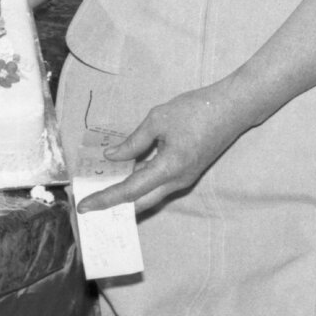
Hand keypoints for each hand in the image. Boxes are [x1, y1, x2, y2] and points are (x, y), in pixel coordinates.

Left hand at [76, 81, 244, 215]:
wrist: (232, 108)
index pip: (129, 191)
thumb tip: (113, 157)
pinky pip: (159, 185)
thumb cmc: (195, 110)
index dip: (104, 199)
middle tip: (90, 202)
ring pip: (150, 196)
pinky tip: (126, 173)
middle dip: (114, 206)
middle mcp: (177, 182)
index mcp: (168, 169)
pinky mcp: (188, 173)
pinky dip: (140, 184)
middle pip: (139, 203)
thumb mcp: (158, 119)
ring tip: (103, 188)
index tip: (83, 206)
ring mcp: (184, 180)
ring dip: (127, 196)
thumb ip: (134, 141)